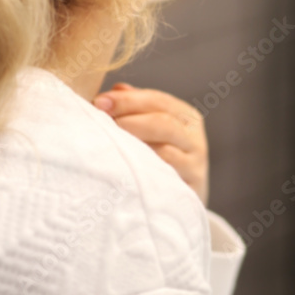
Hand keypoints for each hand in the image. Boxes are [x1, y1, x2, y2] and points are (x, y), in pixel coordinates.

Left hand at [93, 83, 208, 206]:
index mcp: (185, 116)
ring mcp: (195, 164)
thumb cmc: (160, 161)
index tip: (100, 101)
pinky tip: (124, 166)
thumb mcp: (153, 132)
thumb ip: (136, 110)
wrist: (180, 205)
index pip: (157, 100)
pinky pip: (165, 176)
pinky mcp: (189, 189)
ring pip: (163, 150)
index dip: (128, 99)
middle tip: (101, 119)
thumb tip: (114, 90)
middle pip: (162, 121)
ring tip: (108, 141)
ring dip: (133, 144)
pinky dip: (144, 169)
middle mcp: (194, 137)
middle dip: (128, 117)